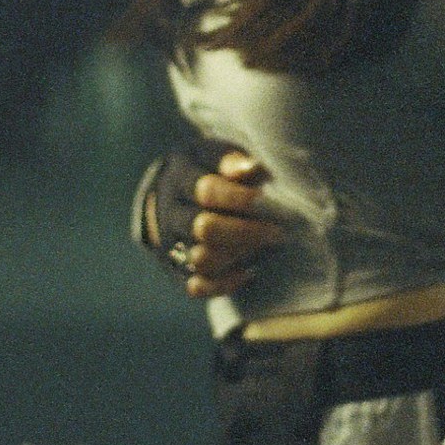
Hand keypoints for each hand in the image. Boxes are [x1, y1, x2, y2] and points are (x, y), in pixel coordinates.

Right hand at [181, 149, 285, 298]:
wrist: (167, 197)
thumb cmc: (206, 172)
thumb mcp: (215, 157)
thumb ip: (234, 163)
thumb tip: (254, 169)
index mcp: (180, 177)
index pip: (206, 191)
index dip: (239, 198)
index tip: (267, 201)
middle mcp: (170, 212)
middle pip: (204, 229)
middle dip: (246, 232)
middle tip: (277, 232)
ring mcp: (170, 244)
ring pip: (200, 259)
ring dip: (238, 256)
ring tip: (263, 248)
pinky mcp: (177, 271)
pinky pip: (197, 287)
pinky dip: (225, 283)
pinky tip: (248, 272)